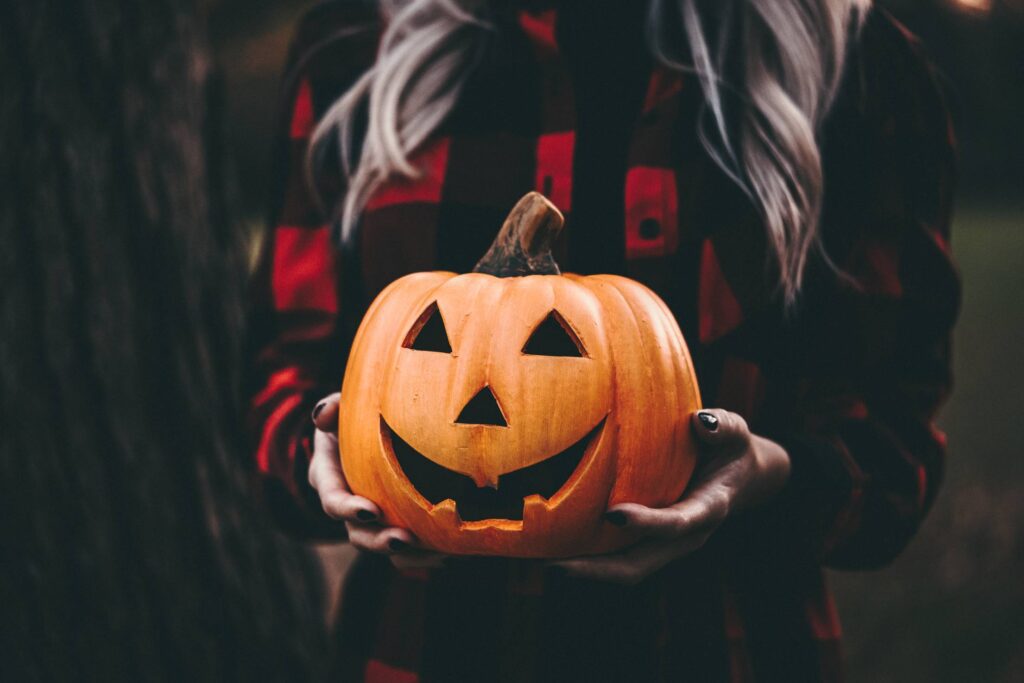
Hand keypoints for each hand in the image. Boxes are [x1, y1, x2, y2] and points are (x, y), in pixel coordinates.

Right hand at [309, 393, 444, 568]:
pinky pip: (405, 550)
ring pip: (383, 546)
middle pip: (358, 534)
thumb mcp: (338, 409)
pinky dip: (423, 556)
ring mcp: (370, 521)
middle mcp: (348, 507)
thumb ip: (331, 408)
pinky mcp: (392, 524)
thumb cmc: (350, 419)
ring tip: (437, 554)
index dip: (348, 509)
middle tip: (405, 539)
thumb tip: (322, 414)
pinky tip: (447, 555)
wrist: (365, 437)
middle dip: (379, 541)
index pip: (333, 500)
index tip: (372, 511)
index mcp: (328, 480)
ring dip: (407, 554)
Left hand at [551, 409, 789, 583]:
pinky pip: (618, 556)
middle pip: (639, 565)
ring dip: (584, 570)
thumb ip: (722, 426)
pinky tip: (553, 545)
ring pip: (624, 568)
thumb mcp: (734, 432)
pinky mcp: (651, 542)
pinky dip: (588, 556)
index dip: (647, 523)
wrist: (744, 478)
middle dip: (597, 569)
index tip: (613, 514)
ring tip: (541, 561)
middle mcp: (685, 536)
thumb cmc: (731, 448)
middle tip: (554, 564)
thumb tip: (700, 421)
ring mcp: (666, 544)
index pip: (677, 523)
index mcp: (708, 509)